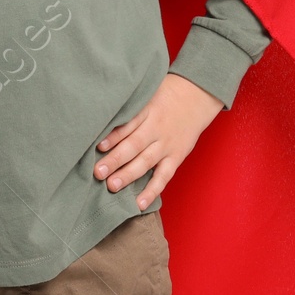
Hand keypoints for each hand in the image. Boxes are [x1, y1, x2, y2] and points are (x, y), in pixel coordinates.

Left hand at [94, 73, 224, 210]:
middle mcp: (157, 128)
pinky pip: (164, 176)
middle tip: (98, 172)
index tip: (97, 146)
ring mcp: (167, 144)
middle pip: (134, 145)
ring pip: (146, 162)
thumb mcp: (147, 91)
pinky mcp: (176, 157)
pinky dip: (152, 190)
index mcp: (147, 110)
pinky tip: (139, 203)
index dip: (112, 136)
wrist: (197, 95)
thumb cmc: (165, 92)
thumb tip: (102, 115)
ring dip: (129, 175)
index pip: (128, 125)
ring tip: (112, 186)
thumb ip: (129, 106)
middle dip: (115, 160)